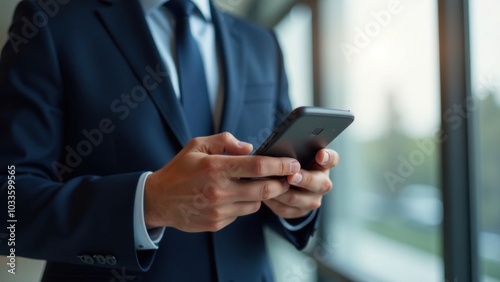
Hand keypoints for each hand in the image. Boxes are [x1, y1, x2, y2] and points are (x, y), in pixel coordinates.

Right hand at [144, 132, 300, 231]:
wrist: (158, 200)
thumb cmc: (180, 170)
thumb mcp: (197, 145)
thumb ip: (225, 141)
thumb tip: (250, 147)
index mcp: (216, 167)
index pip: (257, 166)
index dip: (280, 164)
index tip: (293, 163)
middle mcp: (219, 190)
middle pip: (265, 189)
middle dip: (281, 183)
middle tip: (288, 177)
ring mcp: (219, 209)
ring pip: (256, 203)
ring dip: (261, 194)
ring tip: (256, 184)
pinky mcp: (217, 223)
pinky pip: (242, 214)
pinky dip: (244, 204)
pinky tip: (235, 196)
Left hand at [264, 149, 338, 218]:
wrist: (290, 182)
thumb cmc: (292, 162)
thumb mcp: (297, 152)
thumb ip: (297, 147)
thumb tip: (285, 144)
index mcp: (324, 165)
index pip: (331, 159)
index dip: (326, 157)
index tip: (320, 155)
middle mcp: (323, 184)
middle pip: (318, 184)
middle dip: (303, 179)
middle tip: (291, 176)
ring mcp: (312, 200)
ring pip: (297, 198)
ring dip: (282, 191)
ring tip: (269, 183)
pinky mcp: (299, 211)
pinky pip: (285, 209)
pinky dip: (273, 201)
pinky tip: (264, 194)